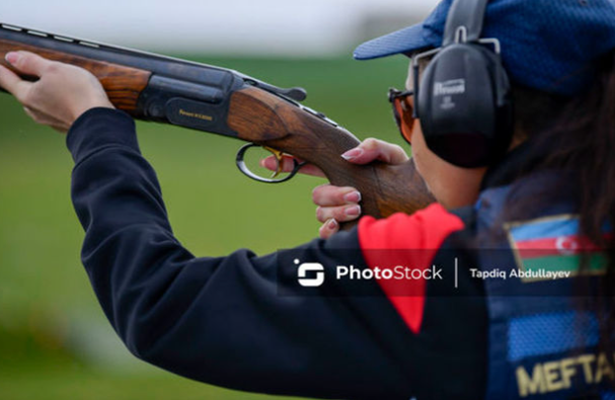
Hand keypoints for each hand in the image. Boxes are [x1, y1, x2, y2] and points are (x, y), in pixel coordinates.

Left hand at [0, 51, 113, 132]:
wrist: (100, 121)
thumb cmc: (78, 95)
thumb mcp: (53, 69)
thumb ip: (31, 63)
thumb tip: (12, 58)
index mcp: (28, 96)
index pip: (7, 80)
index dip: (2, 70)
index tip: (0, 65)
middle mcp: (36, 111)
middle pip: (24, 93)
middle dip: (24, 82)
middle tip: (25, 71)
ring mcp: (51, 120)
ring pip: (41, 103)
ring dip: (43, 93)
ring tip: (52, 84)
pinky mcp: (66, 124)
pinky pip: (56, 110)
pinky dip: (58, 102)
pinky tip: (68, 97)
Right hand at [261, 138, 409, 238]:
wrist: (423, 204)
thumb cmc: (405, 178)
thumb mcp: (392, 156)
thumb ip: (373, 147)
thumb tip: (348, 156)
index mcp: (342, 170)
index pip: (308, 165)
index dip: (288, 162)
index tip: (272, 159)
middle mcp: (338, 192)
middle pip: (316, 195)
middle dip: (332, 194)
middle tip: (354, 195)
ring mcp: (342, 212)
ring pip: (321, 213)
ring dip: (337, 210)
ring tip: (359, 207)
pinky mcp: (348, 230)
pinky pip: (325, 233)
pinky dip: (329, 229)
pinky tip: (340, 225)